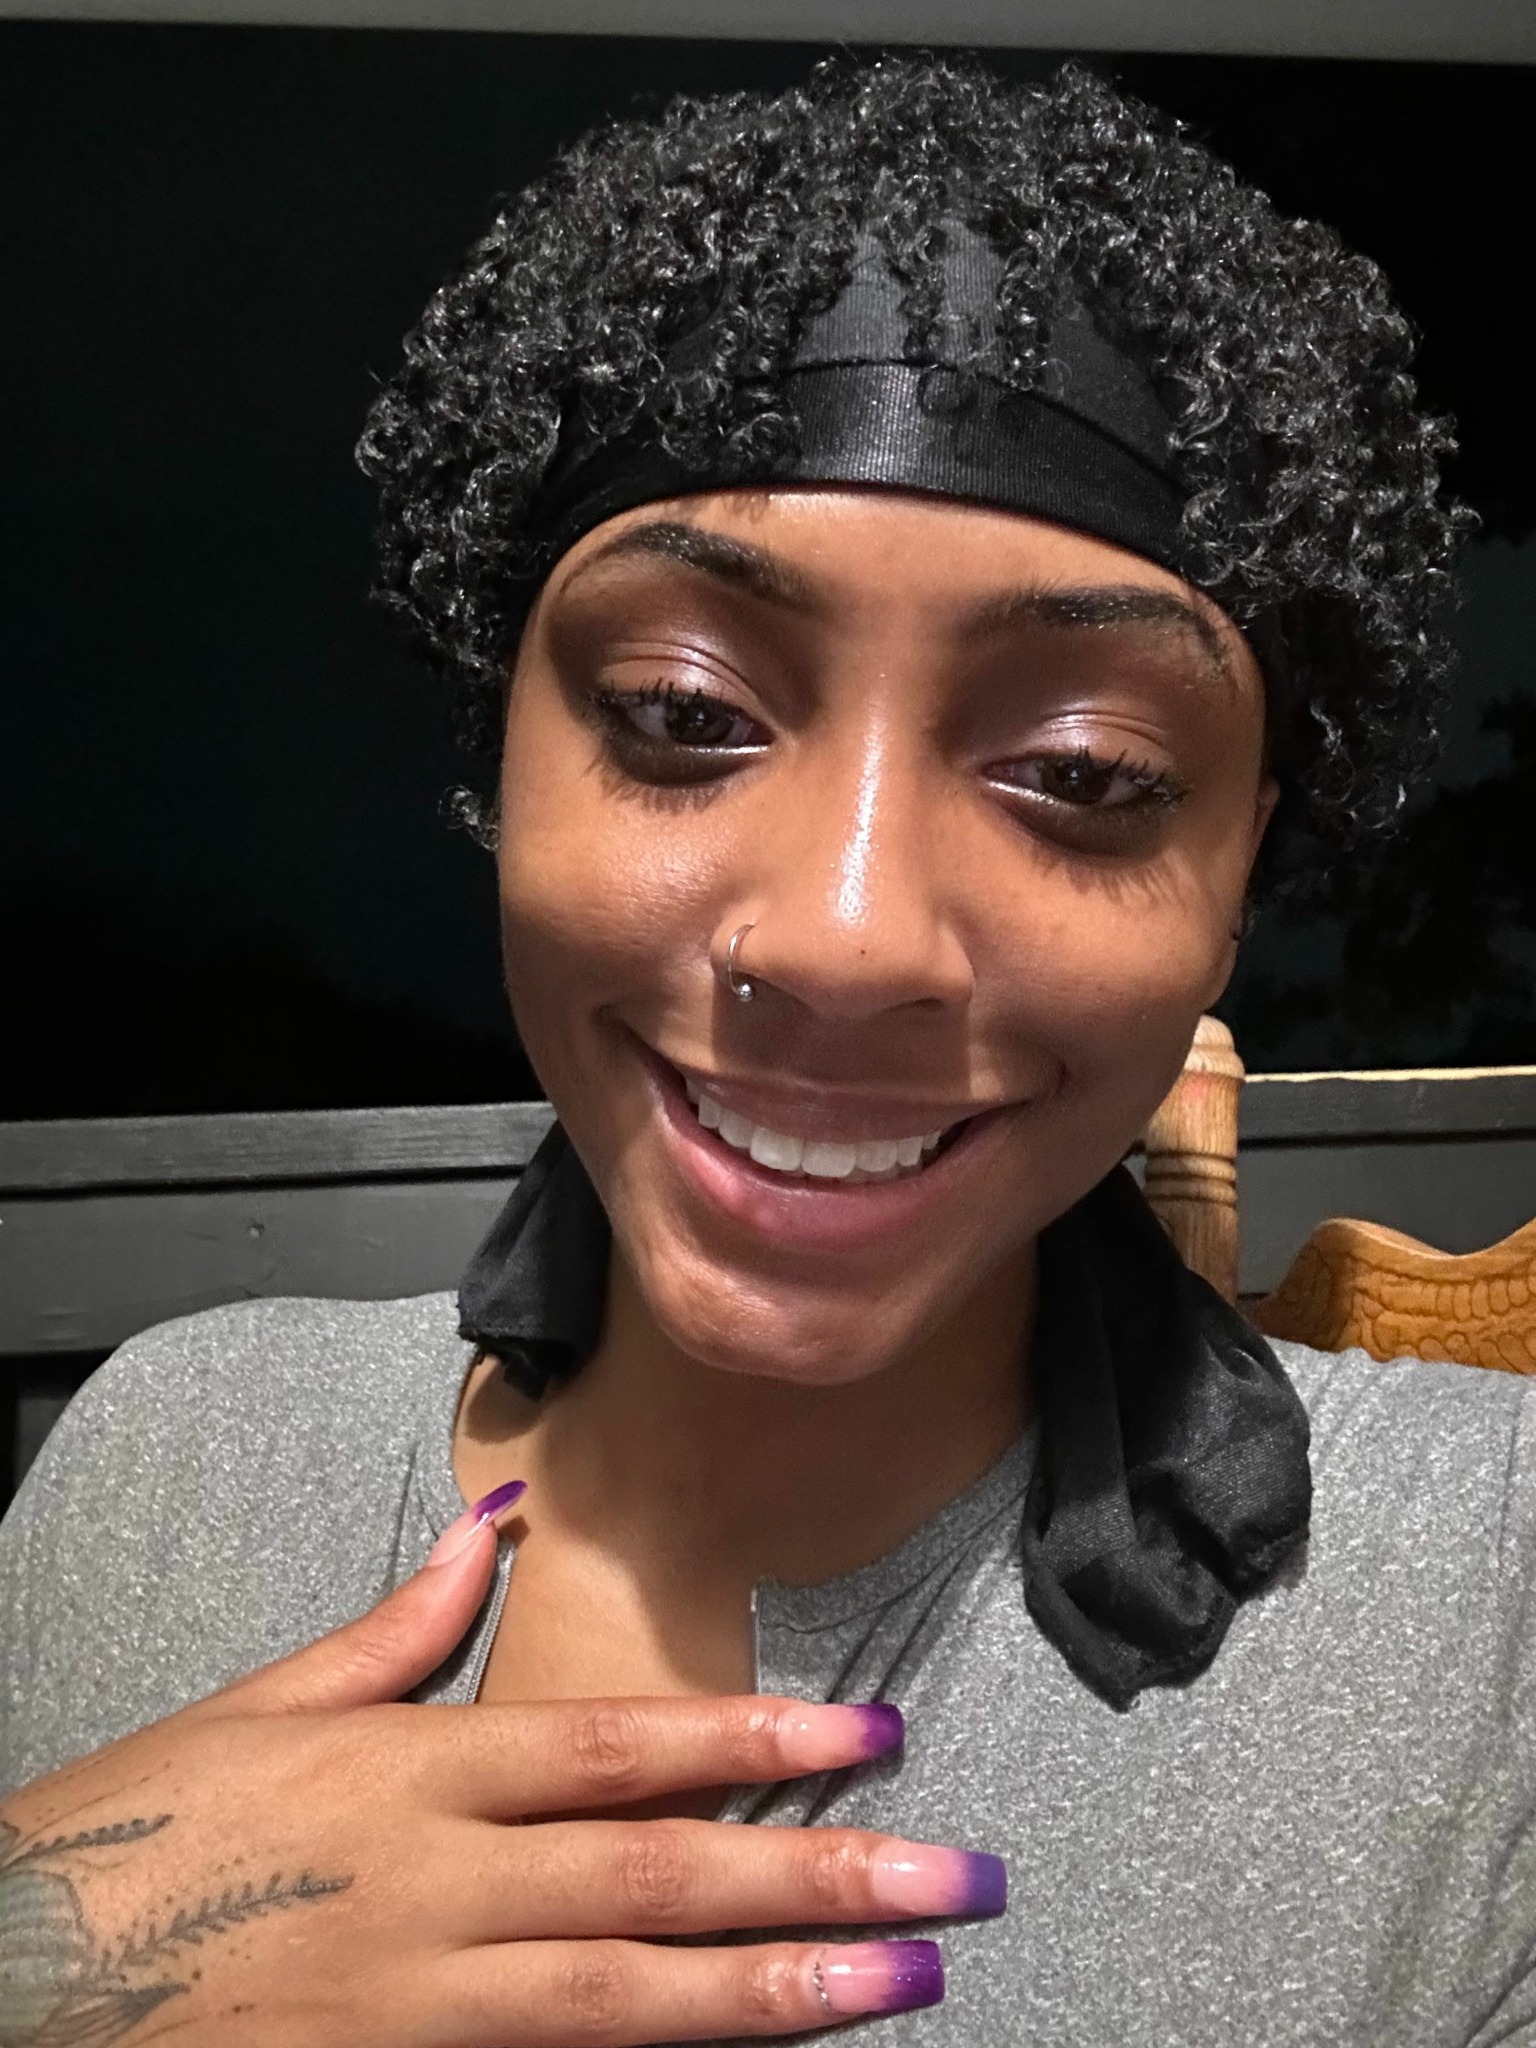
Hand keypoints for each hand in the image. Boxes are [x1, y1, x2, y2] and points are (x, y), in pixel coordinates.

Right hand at [0, 1486, 1003, 2045]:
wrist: (17, 1979)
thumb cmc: (141, 1831)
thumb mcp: (264, 1703)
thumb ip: (402, 1628)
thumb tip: (497, 1526)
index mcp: (415, 1769)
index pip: (618, 1744)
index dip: (754, 1740)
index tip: (873, 1737)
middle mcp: (436, 1884)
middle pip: (655, 1875)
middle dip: (815, 1877)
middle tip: (952, 1879)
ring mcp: (420, 2002)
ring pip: (626, 1997)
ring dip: (773, 1994)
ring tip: (898, 1984)